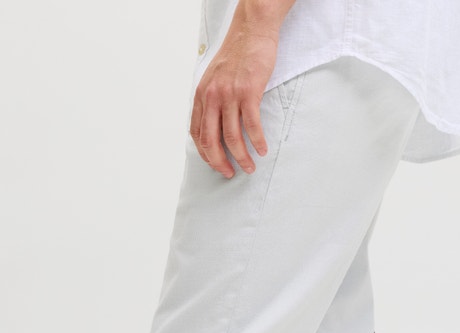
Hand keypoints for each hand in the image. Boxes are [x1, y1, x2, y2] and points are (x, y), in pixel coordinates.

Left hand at [189, 27, 278, 178]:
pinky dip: (257, 142)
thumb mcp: (214, 79)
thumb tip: (214, 127)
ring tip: (249, 167)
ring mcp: (230, 95)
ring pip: (232, 137)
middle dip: (220, 163)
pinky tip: (262, 150)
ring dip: (242, 157)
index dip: (206, 155)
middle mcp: (212, 97)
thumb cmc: (236, 56)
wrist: (251, 31)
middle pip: (211, 141)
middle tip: (230, 173)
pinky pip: (252, 126)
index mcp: (201, 96)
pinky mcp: (249, 92)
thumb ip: (211, 102)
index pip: (197, 134)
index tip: (216, 165)